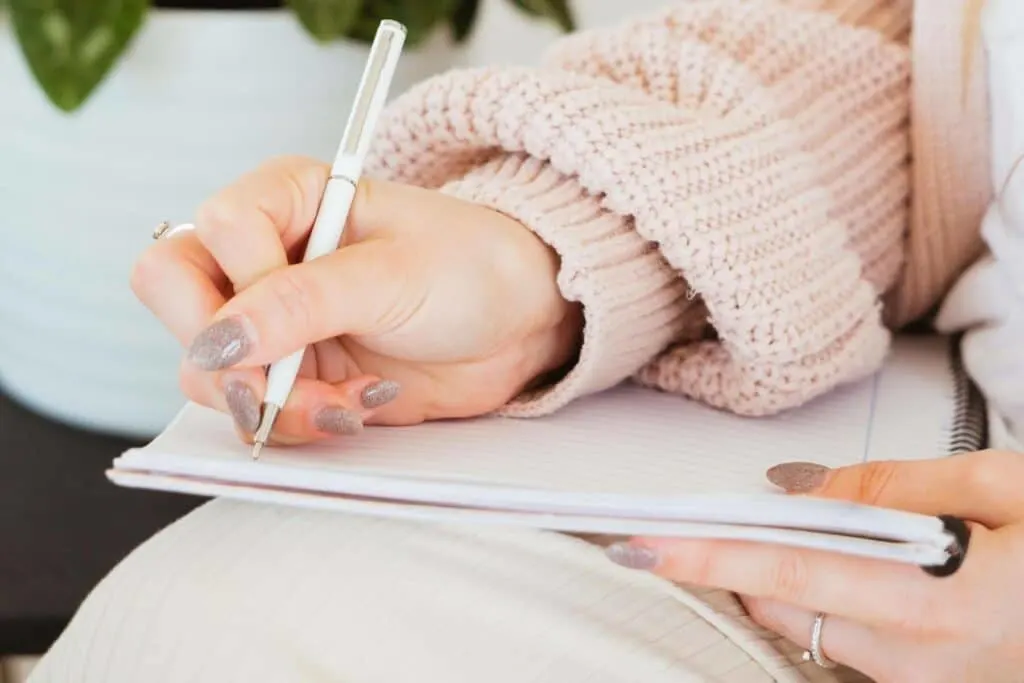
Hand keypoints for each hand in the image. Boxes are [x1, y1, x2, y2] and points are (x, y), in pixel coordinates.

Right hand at [131, 156, 581, 442]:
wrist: (516, 324)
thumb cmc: (471, 268)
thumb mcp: (393, 275)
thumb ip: (303, 303)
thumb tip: (216, 341)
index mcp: (288, 198)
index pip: (215, 229)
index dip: (247, 279)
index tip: (303, 310)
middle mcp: (266, 255)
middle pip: (175, 295)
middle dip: (228, 353)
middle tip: (281, 381)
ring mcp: (273, 318)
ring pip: (205, 366)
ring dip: (269, 400)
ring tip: (343, 402)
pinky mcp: (290, 371)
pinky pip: (249, 408)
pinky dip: (292, 421)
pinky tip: (352, 408)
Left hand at [604, 450, 1023, 682]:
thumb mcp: (1008, 490)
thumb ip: (901, 487)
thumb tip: (812, 490)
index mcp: (945, 601)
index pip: (793, 573)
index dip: (711, 555)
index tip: (645, 543)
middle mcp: (921, 656)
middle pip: (780, 601)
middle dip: (729, 556)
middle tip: (683, 522)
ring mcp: (917, 680)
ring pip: (804, 620)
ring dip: (776, 573)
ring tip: (781, 527)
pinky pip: (840, 635)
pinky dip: (818, 593)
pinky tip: (838, 560)